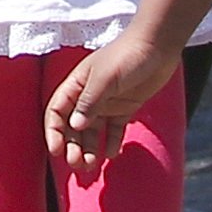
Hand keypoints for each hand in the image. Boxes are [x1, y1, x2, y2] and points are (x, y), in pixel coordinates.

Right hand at [46, 30, 175, 178]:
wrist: (157, 45)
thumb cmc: (128, 56)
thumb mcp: (106, 79)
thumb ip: (89, 102)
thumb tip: (74, 126)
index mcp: (77, 85)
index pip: (56, 112)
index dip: (53, 132)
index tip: (56, 151)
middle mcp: (88, 96)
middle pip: (73, 127)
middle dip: (72, 146)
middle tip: (78, 165)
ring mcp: (107, 103)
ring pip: (92, 132)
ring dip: (89, 149)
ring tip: (92, 166)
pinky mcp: (124, 108)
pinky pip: (113, 130)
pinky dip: (111, 143)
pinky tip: (112, 154)